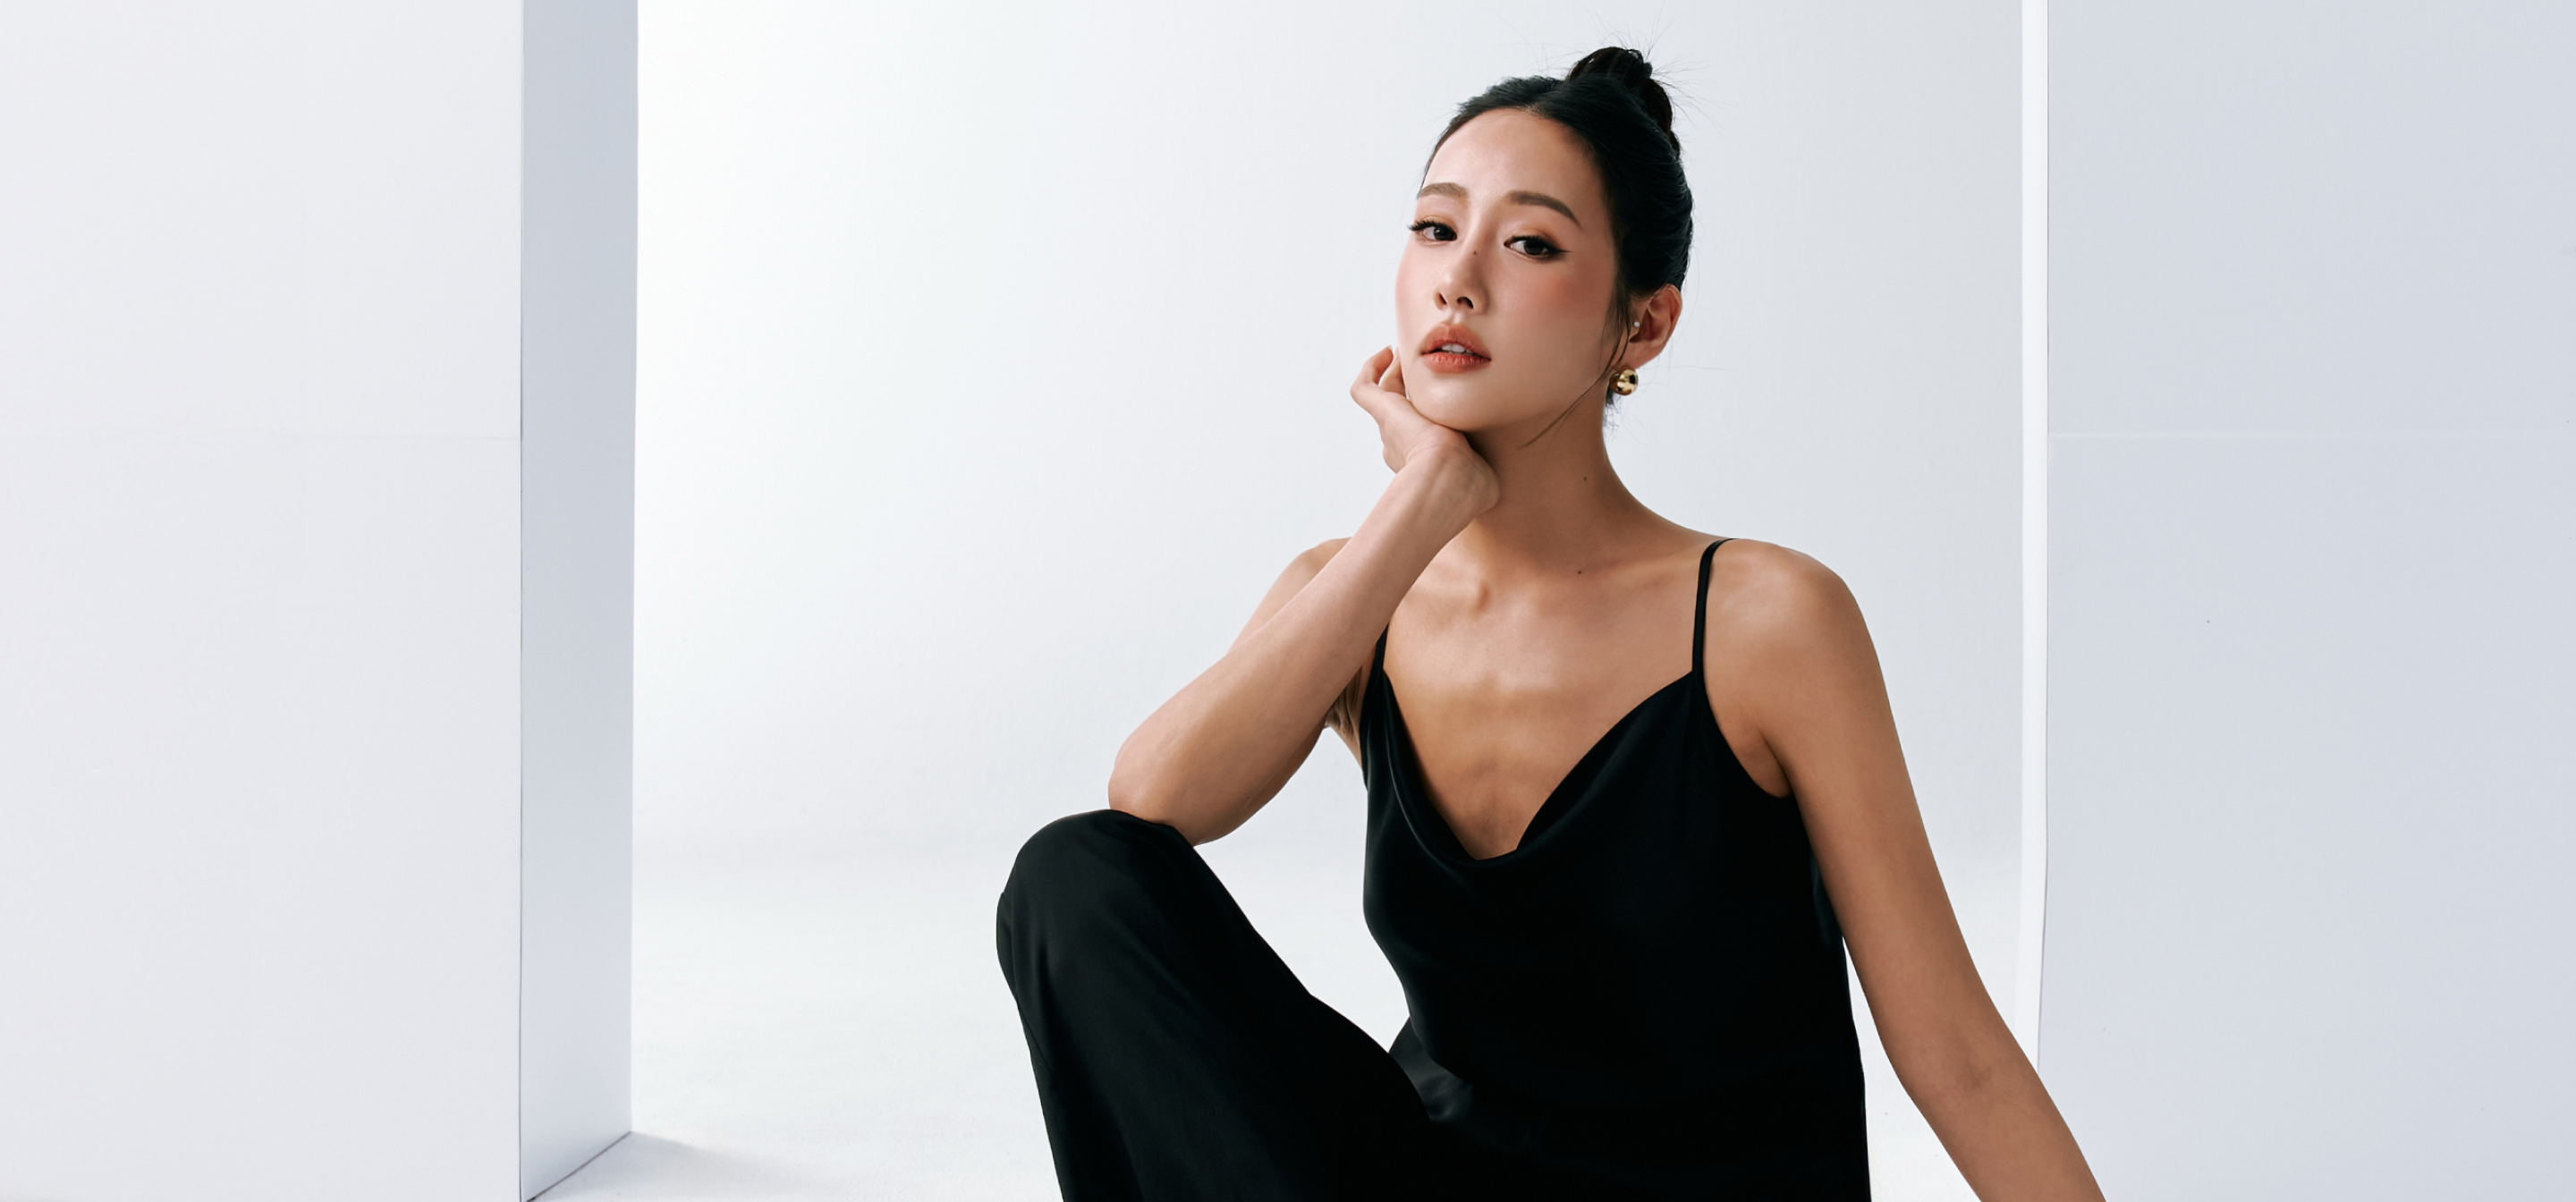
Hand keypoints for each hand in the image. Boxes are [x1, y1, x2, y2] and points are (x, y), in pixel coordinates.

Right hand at [1350, 349, 1499, 512]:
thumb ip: (1482, 466)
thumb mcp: (1481, 469)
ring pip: (1385, 395)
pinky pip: (1364, 388)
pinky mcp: (1382, 412)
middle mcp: (1401, 444)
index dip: (1431, 410)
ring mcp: (1390, 428)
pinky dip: (1371, 369)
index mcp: (1424, 458)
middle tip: (1422, 362)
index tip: (1446, 394)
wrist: (1449, 477)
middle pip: (1403, 408)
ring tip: (1406, 351)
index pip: (1424, 429)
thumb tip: (1492, 472)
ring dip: (1394, 371)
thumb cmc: (1469, 480)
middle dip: (1411, 385)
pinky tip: (1387, 352)